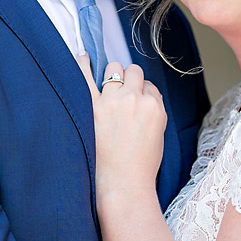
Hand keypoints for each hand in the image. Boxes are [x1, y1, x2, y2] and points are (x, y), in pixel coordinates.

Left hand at [79, 57, 166, 198]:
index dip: (141, 93)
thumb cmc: (140, 165)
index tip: (134, 104)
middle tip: (121, 95)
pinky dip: (84, 63)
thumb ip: (153, 110)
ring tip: (106, 84)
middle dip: (128, 79)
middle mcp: (135, 99)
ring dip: (111, 75)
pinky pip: (85, 76)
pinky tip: (83, 56)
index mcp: (154, 106)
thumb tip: (143, 95)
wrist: (123, 184)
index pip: (149, 85)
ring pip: (114, 69)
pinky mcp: (92, 107)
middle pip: (133, 72)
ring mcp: (112, 102)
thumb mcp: (158, 134)